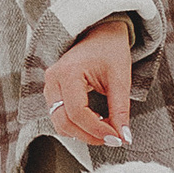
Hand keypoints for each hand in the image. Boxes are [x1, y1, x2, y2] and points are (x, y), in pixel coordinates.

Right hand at [43, 15, 133, 149]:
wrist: (100, 33)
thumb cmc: (110, 50)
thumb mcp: (120, 79)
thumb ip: (120, 110)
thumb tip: (124, 137)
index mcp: (68, 72)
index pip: (77, 112)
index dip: (96, 129)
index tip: (116, 138)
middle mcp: (53, 80)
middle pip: (64, 122)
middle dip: (89, 136)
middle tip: (113, 139)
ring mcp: (49, 86)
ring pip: (59, 123)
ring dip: (82, 133)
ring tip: (106, 130)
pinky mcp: (52, 91)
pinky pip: (59, 117)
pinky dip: (77, 125)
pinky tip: (95, 122)